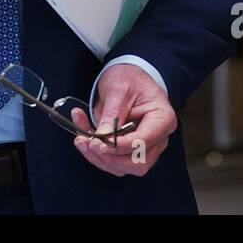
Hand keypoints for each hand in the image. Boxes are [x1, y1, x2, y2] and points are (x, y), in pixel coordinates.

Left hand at [69, 63, 174, 177]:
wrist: (128, 76)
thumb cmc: (129, 78)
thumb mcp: (118, 89)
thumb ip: (112, 114)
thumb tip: (102, 137)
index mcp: (162, 119)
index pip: (144, 142)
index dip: (120, 146)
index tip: (99, 143)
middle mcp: (157, 138)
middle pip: (137, 163)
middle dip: (109, 157)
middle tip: (88, 142)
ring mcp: (145, 147)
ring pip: (123, 167)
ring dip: (99, 158)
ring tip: (81, 138)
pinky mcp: (130, 151)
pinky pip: (114, 161)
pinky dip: (96, 155)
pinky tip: (83, 138)